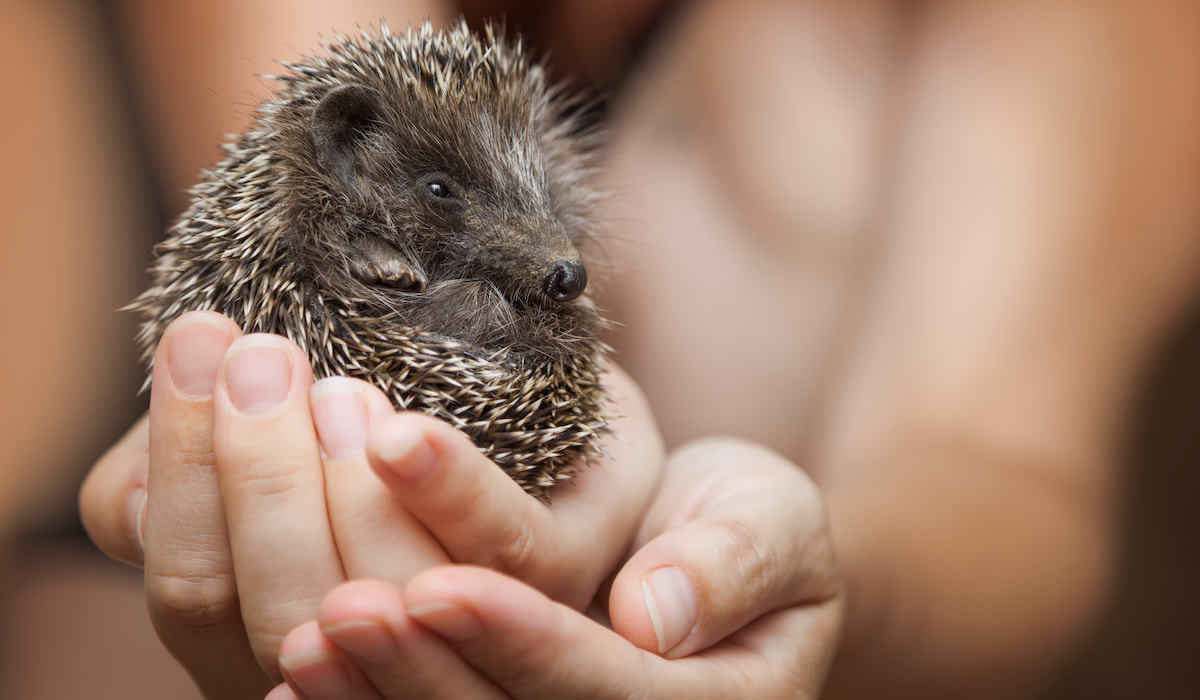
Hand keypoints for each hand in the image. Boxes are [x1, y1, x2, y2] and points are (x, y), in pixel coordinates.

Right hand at [80, 311, 664, 696]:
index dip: (177, 481)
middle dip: (259, 483)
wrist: (544, 379)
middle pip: (278, 611)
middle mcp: (363, 649)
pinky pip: (509, 552)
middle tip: (260, 358)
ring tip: (336, 390)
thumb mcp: (269, 433)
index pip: (195, 593)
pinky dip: (450, 493)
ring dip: (340, 492)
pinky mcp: (559, 577)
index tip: (196, 350)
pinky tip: (403, 438)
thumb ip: (189, 472)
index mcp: (279, 620)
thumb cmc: (394, 403)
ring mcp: (463, 625)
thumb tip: (130, 486)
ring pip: (385, 594)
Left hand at [264, 437, 844, 698]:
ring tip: (306, 624)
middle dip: (422, 671)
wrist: (720, 552)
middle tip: (342, 604)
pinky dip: (362, 696)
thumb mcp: (779, 527)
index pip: (600, 691)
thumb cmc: (755, 529)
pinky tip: (298, 659)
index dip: (520, 643)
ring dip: (373, 687)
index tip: (443, 585)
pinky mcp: (494, 696)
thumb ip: (738, 564)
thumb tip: (660, 615)